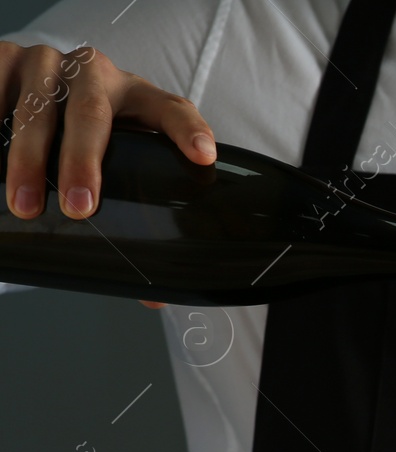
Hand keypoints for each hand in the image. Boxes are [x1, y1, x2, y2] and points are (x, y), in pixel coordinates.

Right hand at [1, 42, 215, 223]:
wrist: (40, 85)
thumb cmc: (95, 126)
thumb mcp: (124, 142)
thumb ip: (144, 181)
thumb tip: (160, 275)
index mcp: (135, 93)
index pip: (171, 109)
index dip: (188, 130)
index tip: (203, 156)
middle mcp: (91, 71)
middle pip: (91, 114)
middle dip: (84, 161)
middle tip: (80, 207)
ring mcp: (45, 63)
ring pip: (36, 110)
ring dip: (29, 158)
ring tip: (26, 203)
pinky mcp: (4, 60)